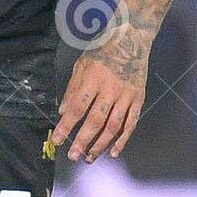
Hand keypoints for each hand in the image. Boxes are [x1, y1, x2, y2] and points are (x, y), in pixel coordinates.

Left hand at [52, 49, 147, 163]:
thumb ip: (72, 89)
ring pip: (113, 126)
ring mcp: (126, 95)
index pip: (77, 107)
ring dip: (100, 145)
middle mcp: (110, 88)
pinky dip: (122, 140)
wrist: (132, 38)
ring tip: (89, 157)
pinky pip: (130, 123)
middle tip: (73, 156)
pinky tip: (113, 152)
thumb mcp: (81, 64)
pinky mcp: (138, 99)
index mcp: (93, 78)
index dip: (66, 126)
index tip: (57, 140)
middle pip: (95, 120)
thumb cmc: (103, 50)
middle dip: (82, 141)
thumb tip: (62, 112)